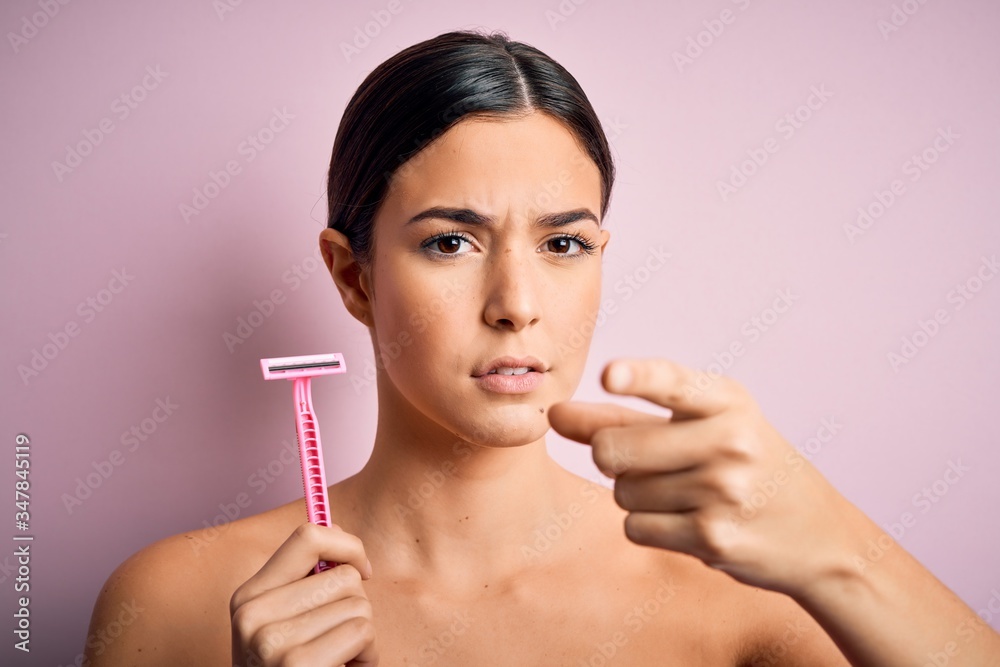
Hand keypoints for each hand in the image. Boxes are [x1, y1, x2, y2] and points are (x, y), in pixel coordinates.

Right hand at [230, 522, 379, 665]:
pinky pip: (361, 632)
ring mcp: (271, 640)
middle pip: (343, 576)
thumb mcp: (285, 626)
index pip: (307, 536)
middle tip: (338, 642)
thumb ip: (305, 583)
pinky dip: (367, 656)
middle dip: (356, 608)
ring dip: (364, 638)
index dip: (347, 544)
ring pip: (358, 605)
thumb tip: (338, 533)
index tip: (363, 568)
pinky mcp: (297, 664)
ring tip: (338, 661)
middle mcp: (252, 614)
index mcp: (248, 596)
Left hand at [548, 358, 867, 596]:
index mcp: (727, 400)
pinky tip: (690, 521)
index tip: (608, 375)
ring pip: (622, 491)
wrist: (818, 535)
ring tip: (684, 492)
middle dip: (609, 456)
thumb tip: (555, 415)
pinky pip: (636, 527)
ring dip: (636, 494)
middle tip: (640, 459)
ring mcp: (723, 491)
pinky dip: (649, 526)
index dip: (637, 377)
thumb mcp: (702, 425)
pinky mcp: (713, 537)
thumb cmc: (746, 466)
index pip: (672, 382)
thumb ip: (626, 416)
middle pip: (614, 448)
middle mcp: (729, 441)